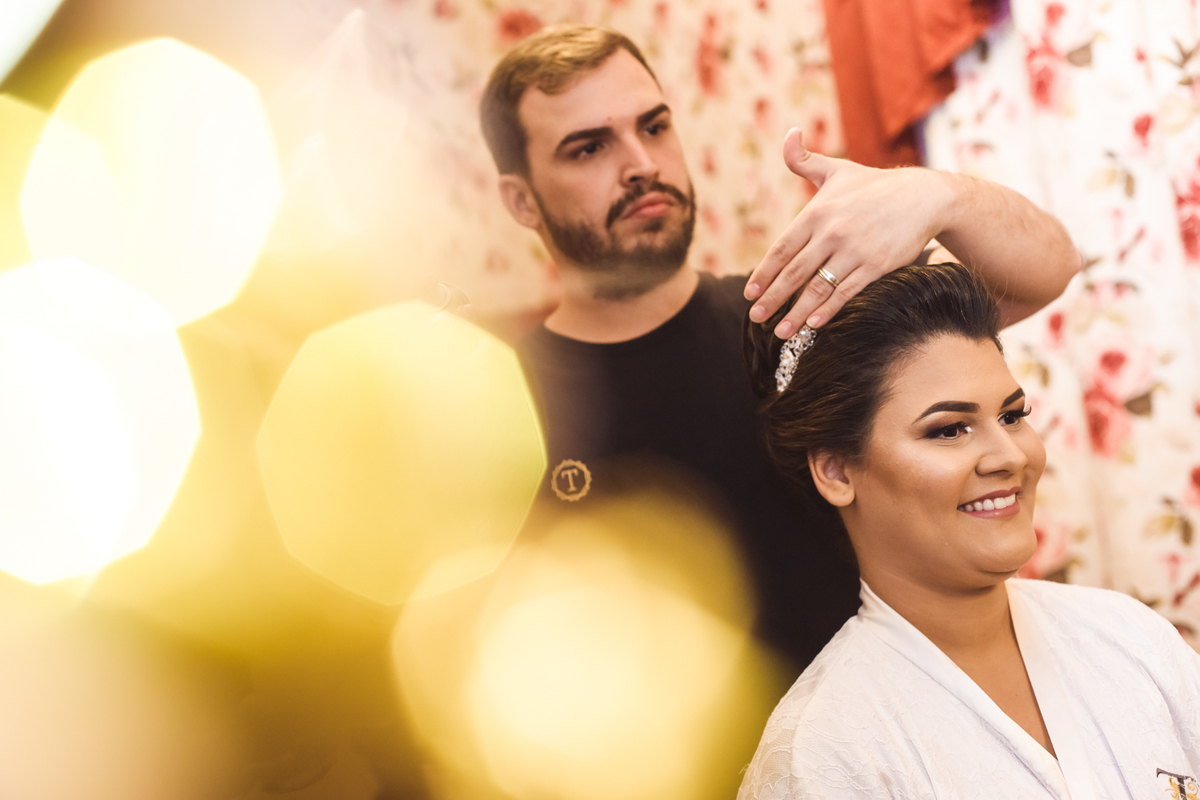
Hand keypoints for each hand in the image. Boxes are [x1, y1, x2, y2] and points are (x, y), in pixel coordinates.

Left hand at [744, 128, 952, 337]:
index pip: (782, 248)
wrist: (924, 197)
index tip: (750, 292)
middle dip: (773, 298)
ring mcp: (855, 250)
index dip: (764, 273)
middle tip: (755, 317)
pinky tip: (814, 325)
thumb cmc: (875, 186)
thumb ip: (804, 160)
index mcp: (817, 211)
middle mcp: (832, 232)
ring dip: (797, 313)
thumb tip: (788, 133)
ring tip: (780, 332)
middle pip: (795, 273)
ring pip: (818, 288)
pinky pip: (846, 292)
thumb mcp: (837, 170)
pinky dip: (828, 310)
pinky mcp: (876, 265)